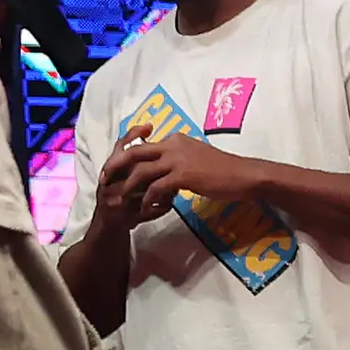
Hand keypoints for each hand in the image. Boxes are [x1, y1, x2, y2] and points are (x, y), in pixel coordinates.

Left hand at [97, 132, 259, 227]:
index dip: (126, 158)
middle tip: (104, 181)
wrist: (244, 175)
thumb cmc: (223, 171)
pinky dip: (148, 200)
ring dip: (129, 187)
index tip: (114, 170)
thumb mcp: (196, 159)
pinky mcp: (184, 175)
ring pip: (141, 171)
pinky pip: (156, 188)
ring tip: (122, 200)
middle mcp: (173, 145)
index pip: (142, 145)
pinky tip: (147, 210)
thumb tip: (165, 173)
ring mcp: (178, 159)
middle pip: (134, 152)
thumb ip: (178, 161)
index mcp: (175, 139)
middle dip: (115, 166)